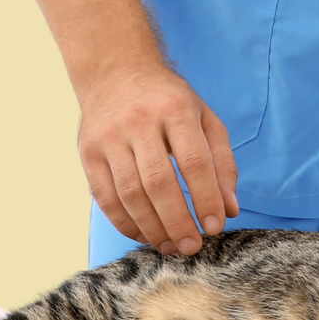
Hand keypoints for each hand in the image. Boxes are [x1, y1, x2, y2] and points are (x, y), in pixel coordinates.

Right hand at [77, 62, 239, 256]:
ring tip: (171, 245)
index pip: (194, 161)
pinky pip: (105, 198)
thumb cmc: (169, 101)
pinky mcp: (88, 153)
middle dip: (178, 221)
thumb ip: (222, 162)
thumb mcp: (204, 118)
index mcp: (176, 109)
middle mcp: (140, 121)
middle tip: (192, 246)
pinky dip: (126, 223)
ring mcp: (110, 137)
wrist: (116, 72)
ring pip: (130, 194)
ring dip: (152, 228)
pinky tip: (144, 234)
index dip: (206, 198)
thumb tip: (230, 208)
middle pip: (159, 182)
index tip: (215, 226)